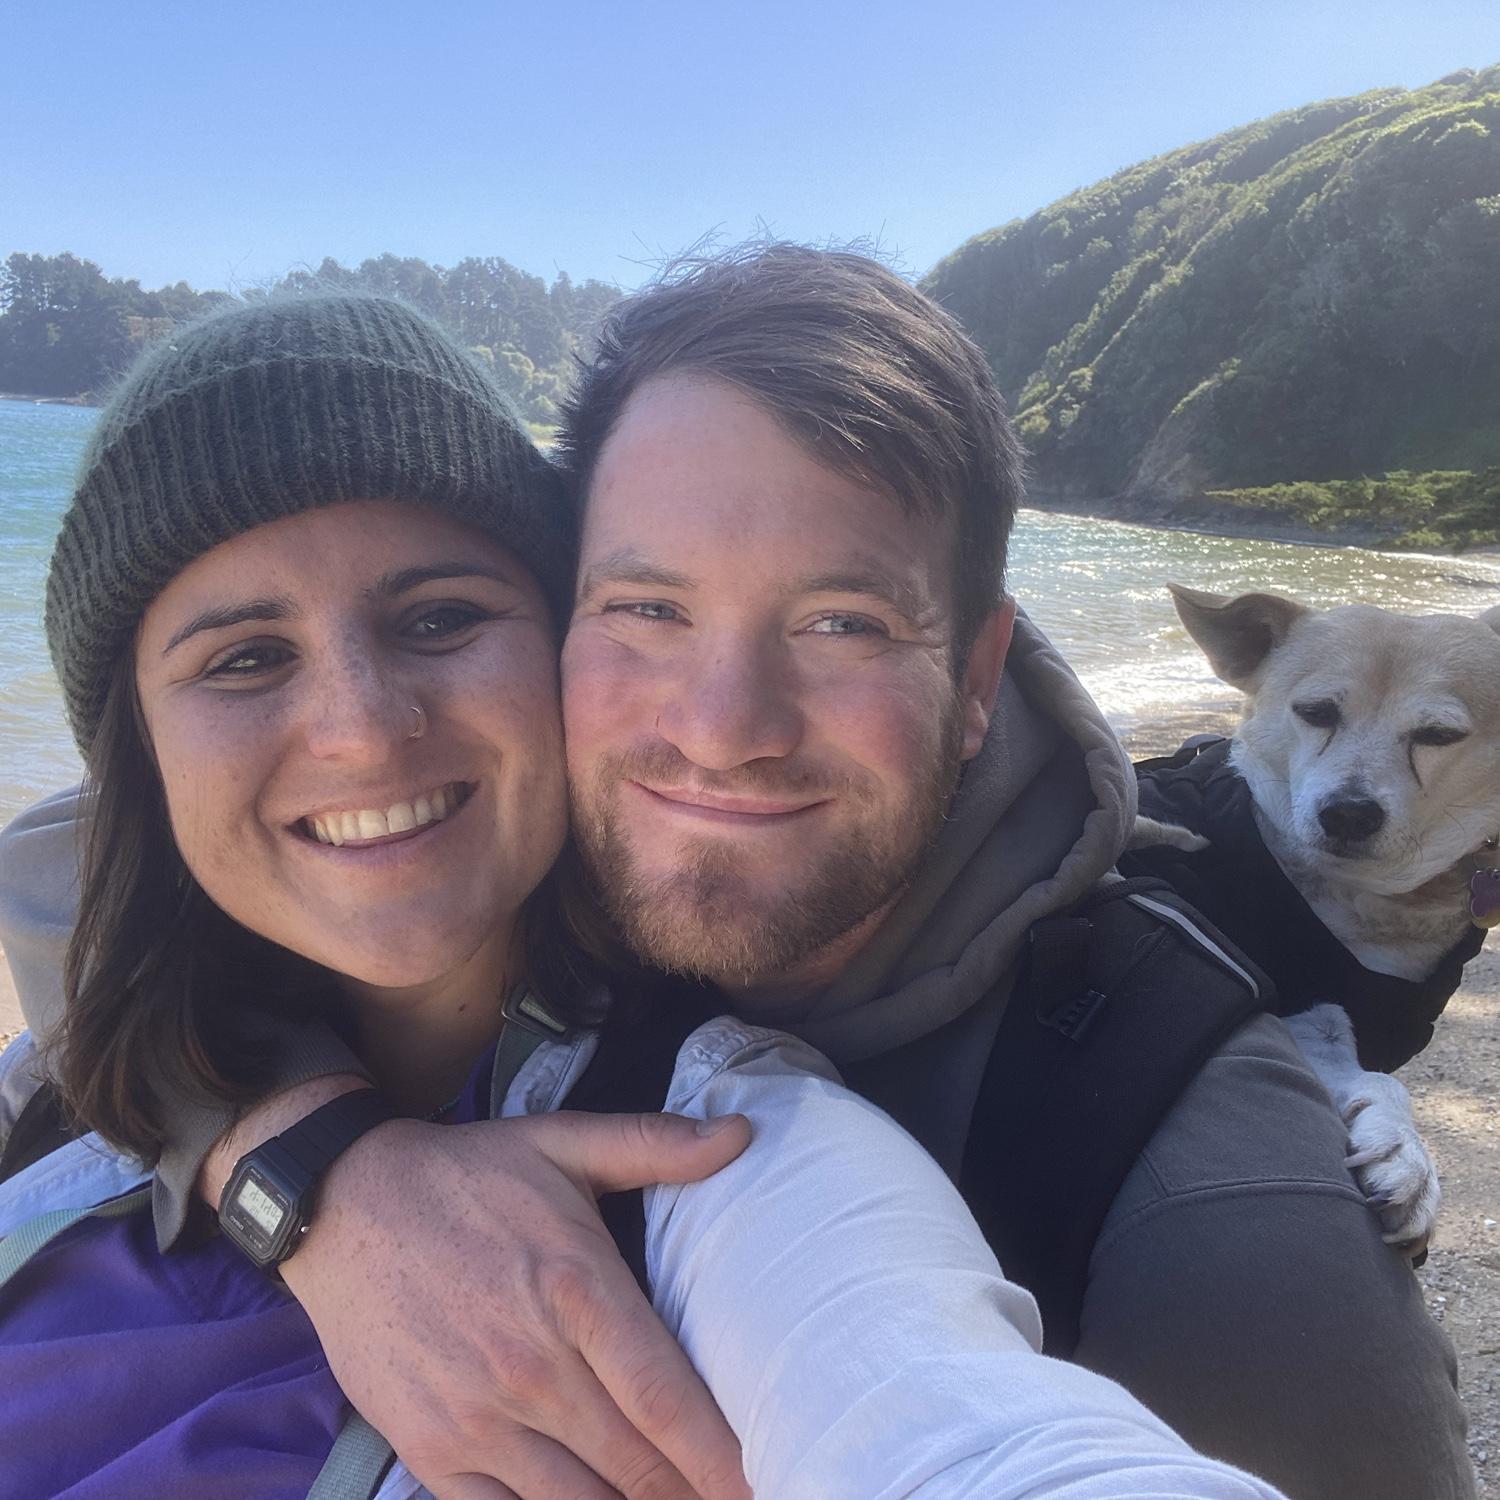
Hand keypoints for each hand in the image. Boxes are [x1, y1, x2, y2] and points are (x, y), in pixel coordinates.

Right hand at [280, 1108, 753, 1499]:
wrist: (344, 1204)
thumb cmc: (468, 1175)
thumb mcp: (561, 1143)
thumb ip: (653, 1144)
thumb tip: (742, 1134)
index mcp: (576, 1290)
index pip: (666, 1398)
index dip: (722, 1458)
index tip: (760, 1483)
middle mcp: (531, 1367)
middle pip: (636, 1466)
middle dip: (693, 1495)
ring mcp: (477, 1420)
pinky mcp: (432, 1452)